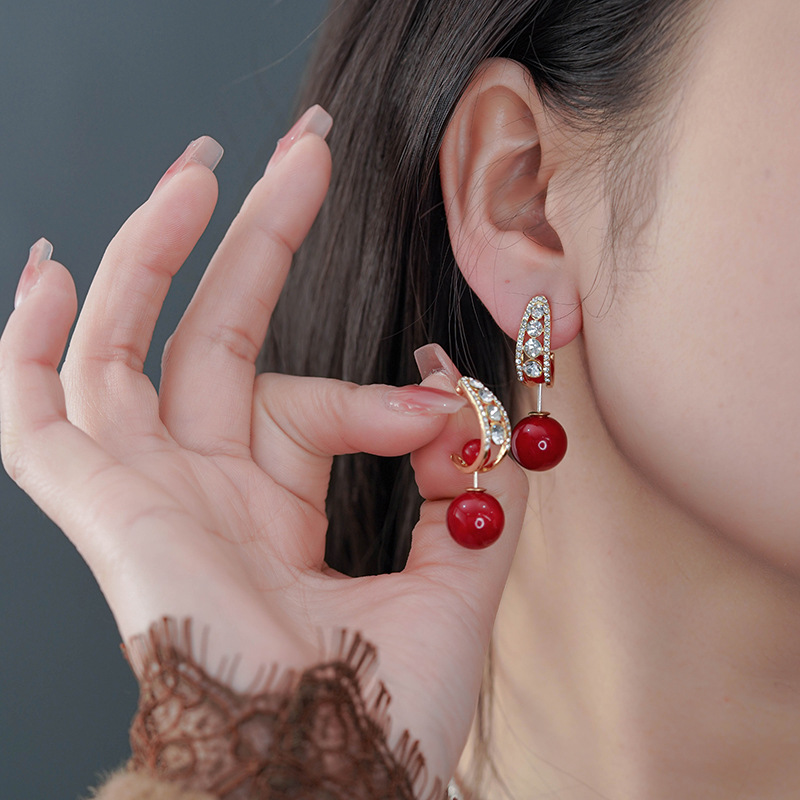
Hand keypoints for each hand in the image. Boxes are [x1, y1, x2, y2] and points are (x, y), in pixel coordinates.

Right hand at [0, 107, 527, 785]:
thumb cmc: (383, 711)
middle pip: (217, 333)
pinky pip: (37, 414)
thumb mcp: (454, 577)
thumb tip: (460, 392)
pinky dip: (30, 345)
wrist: (330, 788)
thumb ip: (474, 486)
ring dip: (158, 253)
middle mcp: (202, 492)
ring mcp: (146, 494)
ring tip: (199, 169)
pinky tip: (50, 269)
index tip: (442, 391)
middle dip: (258, 237)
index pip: (310, 404)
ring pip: (128, 346)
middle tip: (305, 152)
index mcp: (270, 512)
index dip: (379, 392)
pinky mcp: (103, 511)